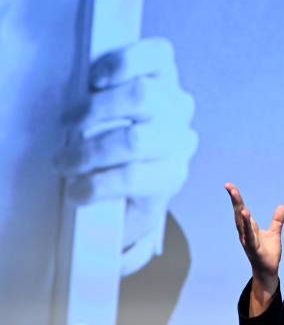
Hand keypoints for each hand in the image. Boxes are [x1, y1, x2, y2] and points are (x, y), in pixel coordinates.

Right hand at [55, 38, 197, 264]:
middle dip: (91, 151)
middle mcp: (179, 135)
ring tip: (72, 122)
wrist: (137, 133)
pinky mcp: (164, 66)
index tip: (73, 191)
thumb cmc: (122, 175)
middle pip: (138, 140)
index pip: (142, 180)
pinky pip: (153, 57)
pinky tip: (97, 80)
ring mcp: (173, 98)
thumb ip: (127, 241)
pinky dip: (122, 65)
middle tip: (63, 157)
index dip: (102, 185)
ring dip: (96, 112)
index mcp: (171, 172)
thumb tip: (120, 267)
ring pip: (142, 99)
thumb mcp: (125, 211)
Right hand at [225, 183, 283, 315]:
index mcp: (249, 227)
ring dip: (240, 213)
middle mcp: (245, 233)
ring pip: (242, 224)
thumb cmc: (268, 253)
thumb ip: (277, 220)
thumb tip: (282, 206)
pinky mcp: (254, 249)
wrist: (268, 271)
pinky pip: (250, 236)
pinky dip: (247, 227)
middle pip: (239, 213)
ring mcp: (248, 241)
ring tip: (238, 201)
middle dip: (235, 200)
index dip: (236, 198)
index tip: (229, 186)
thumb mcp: (275, 233)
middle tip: (230, 187)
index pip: (241, 209)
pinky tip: (246, 216)